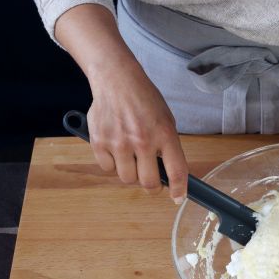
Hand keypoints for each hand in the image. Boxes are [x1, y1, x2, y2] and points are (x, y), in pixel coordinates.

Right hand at [54, 4, 188, 203]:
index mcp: (165, 134)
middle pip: (148, 182)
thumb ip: (167, 146)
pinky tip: (116, 147)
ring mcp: (120, 143)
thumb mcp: (166, 120)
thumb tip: (167, 174)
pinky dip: (113, 163)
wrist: (117, 80)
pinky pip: (108, 168)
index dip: (178, 189)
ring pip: (127, 178)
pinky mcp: (100, 142)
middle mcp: (143, 141)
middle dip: (151, 185)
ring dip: (131, 173)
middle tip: (151, 178)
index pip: (176, 171)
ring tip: (131, 155)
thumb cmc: (144, 100)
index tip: (178, 198)